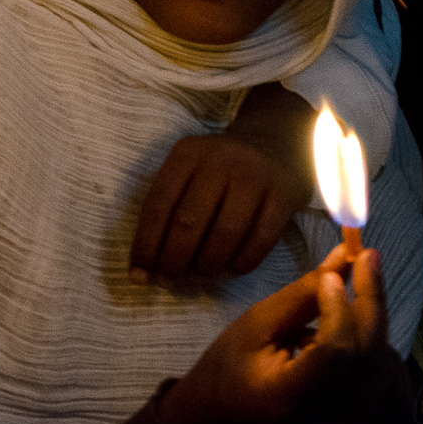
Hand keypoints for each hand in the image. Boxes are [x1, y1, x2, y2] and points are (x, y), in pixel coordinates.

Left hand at [130, 129, 311, 283]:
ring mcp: (254, 177)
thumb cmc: (218, 168)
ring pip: (225, 233)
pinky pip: (260, 241)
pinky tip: (229, 269)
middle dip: (174, 260)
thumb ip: (166, 212)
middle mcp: (220, 161)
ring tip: (199, 275)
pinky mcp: (284, 195)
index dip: (146, 244)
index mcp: (187, 154)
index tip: (139, 275)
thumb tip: (144, 270)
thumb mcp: (187, 171)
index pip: (158, 204)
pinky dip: (240, 263)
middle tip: (169, 280)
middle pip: (189, 221)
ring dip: (207, 265)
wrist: (273, 143)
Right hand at [158, 246, 408, 423]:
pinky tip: (347, 338)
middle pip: (369, 358)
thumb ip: (304, 294)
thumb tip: (345, 258)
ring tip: (338, 310)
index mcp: (289, 402)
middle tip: (367, 259)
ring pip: (384, 366)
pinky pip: (384, 381)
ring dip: (371, 326)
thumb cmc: (229, 369)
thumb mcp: (256, 325)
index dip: (342, 308)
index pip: (336, 354)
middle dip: (373, 304)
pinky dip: (373, 348)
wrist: (225, 423)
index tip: (339, 269)